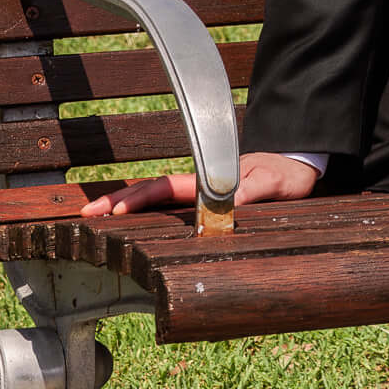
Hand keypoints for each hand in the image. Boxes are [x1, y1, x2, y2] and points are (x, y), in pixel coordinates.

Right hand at [81, 152, 322, 218]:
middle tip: (86, 213)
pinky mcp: (211, 204)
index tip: (113, 211)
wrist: (301, 166)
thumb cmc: (288, 174)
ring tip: (99, 217)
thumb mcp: (273, 184)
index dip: (138, 199)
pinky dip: (147, 211)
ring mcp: (202, 194)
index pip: (164, 188)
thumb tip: (226, 206)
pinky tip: (133, 222)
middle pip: (150, 191)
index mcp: (208, 180)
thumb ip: (250, 193)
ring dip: (127, 205)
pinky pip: (171, 207)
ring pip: (157, 198)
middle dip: (117, 200)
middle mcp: (199, 186)